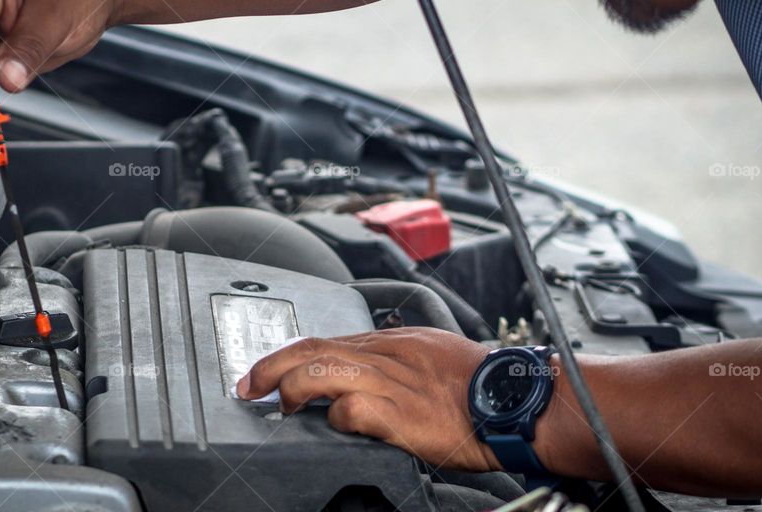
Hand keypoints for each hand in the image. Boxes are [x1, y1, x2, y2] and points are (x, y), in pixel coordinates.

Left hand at [236, 327, 500, 470]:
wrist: (511, 398)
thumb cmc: (475, 381)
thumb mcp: (426, 353)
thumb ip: (389, 360)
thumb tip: (355, 374)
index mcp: (389, 341)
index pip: (325, 339)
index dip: (288, 354)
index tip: (265, 371)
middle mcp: (385, 356)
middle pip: (313, 349)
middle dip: (272, 365)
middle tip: (250, 385)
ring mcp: (392, 382)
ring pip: (323, 372)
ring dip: (292, 387)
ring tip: (282, 405)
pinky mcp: (402, 414)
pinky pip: (355, 409)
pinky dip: (337, 416)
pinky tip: (335, 424)